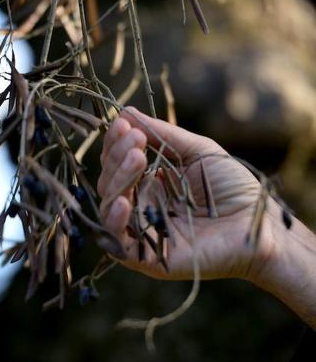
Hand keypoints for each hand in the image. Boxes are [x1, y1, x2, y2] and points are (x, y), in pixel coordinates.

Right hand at [97, 106, 274, 280]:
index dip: (115, 143)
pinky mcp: (146, 259)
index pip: (116, 164)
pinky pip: (118, 243)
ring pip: (109, 207)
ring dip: (117, 180)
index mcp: (148, 185)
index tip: (123, 122)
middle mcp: (140, 207)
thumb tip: (127, 112)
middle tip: (136, 140)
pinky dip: (114, 221)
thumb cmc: (234, 189)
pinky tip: (123, 200)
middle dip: (117, 157)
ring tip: (138, 158)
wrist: (262, 226)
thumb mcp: (198, 152)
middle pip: (109, 182)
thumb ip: (162, 134)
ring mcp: (141, 232)